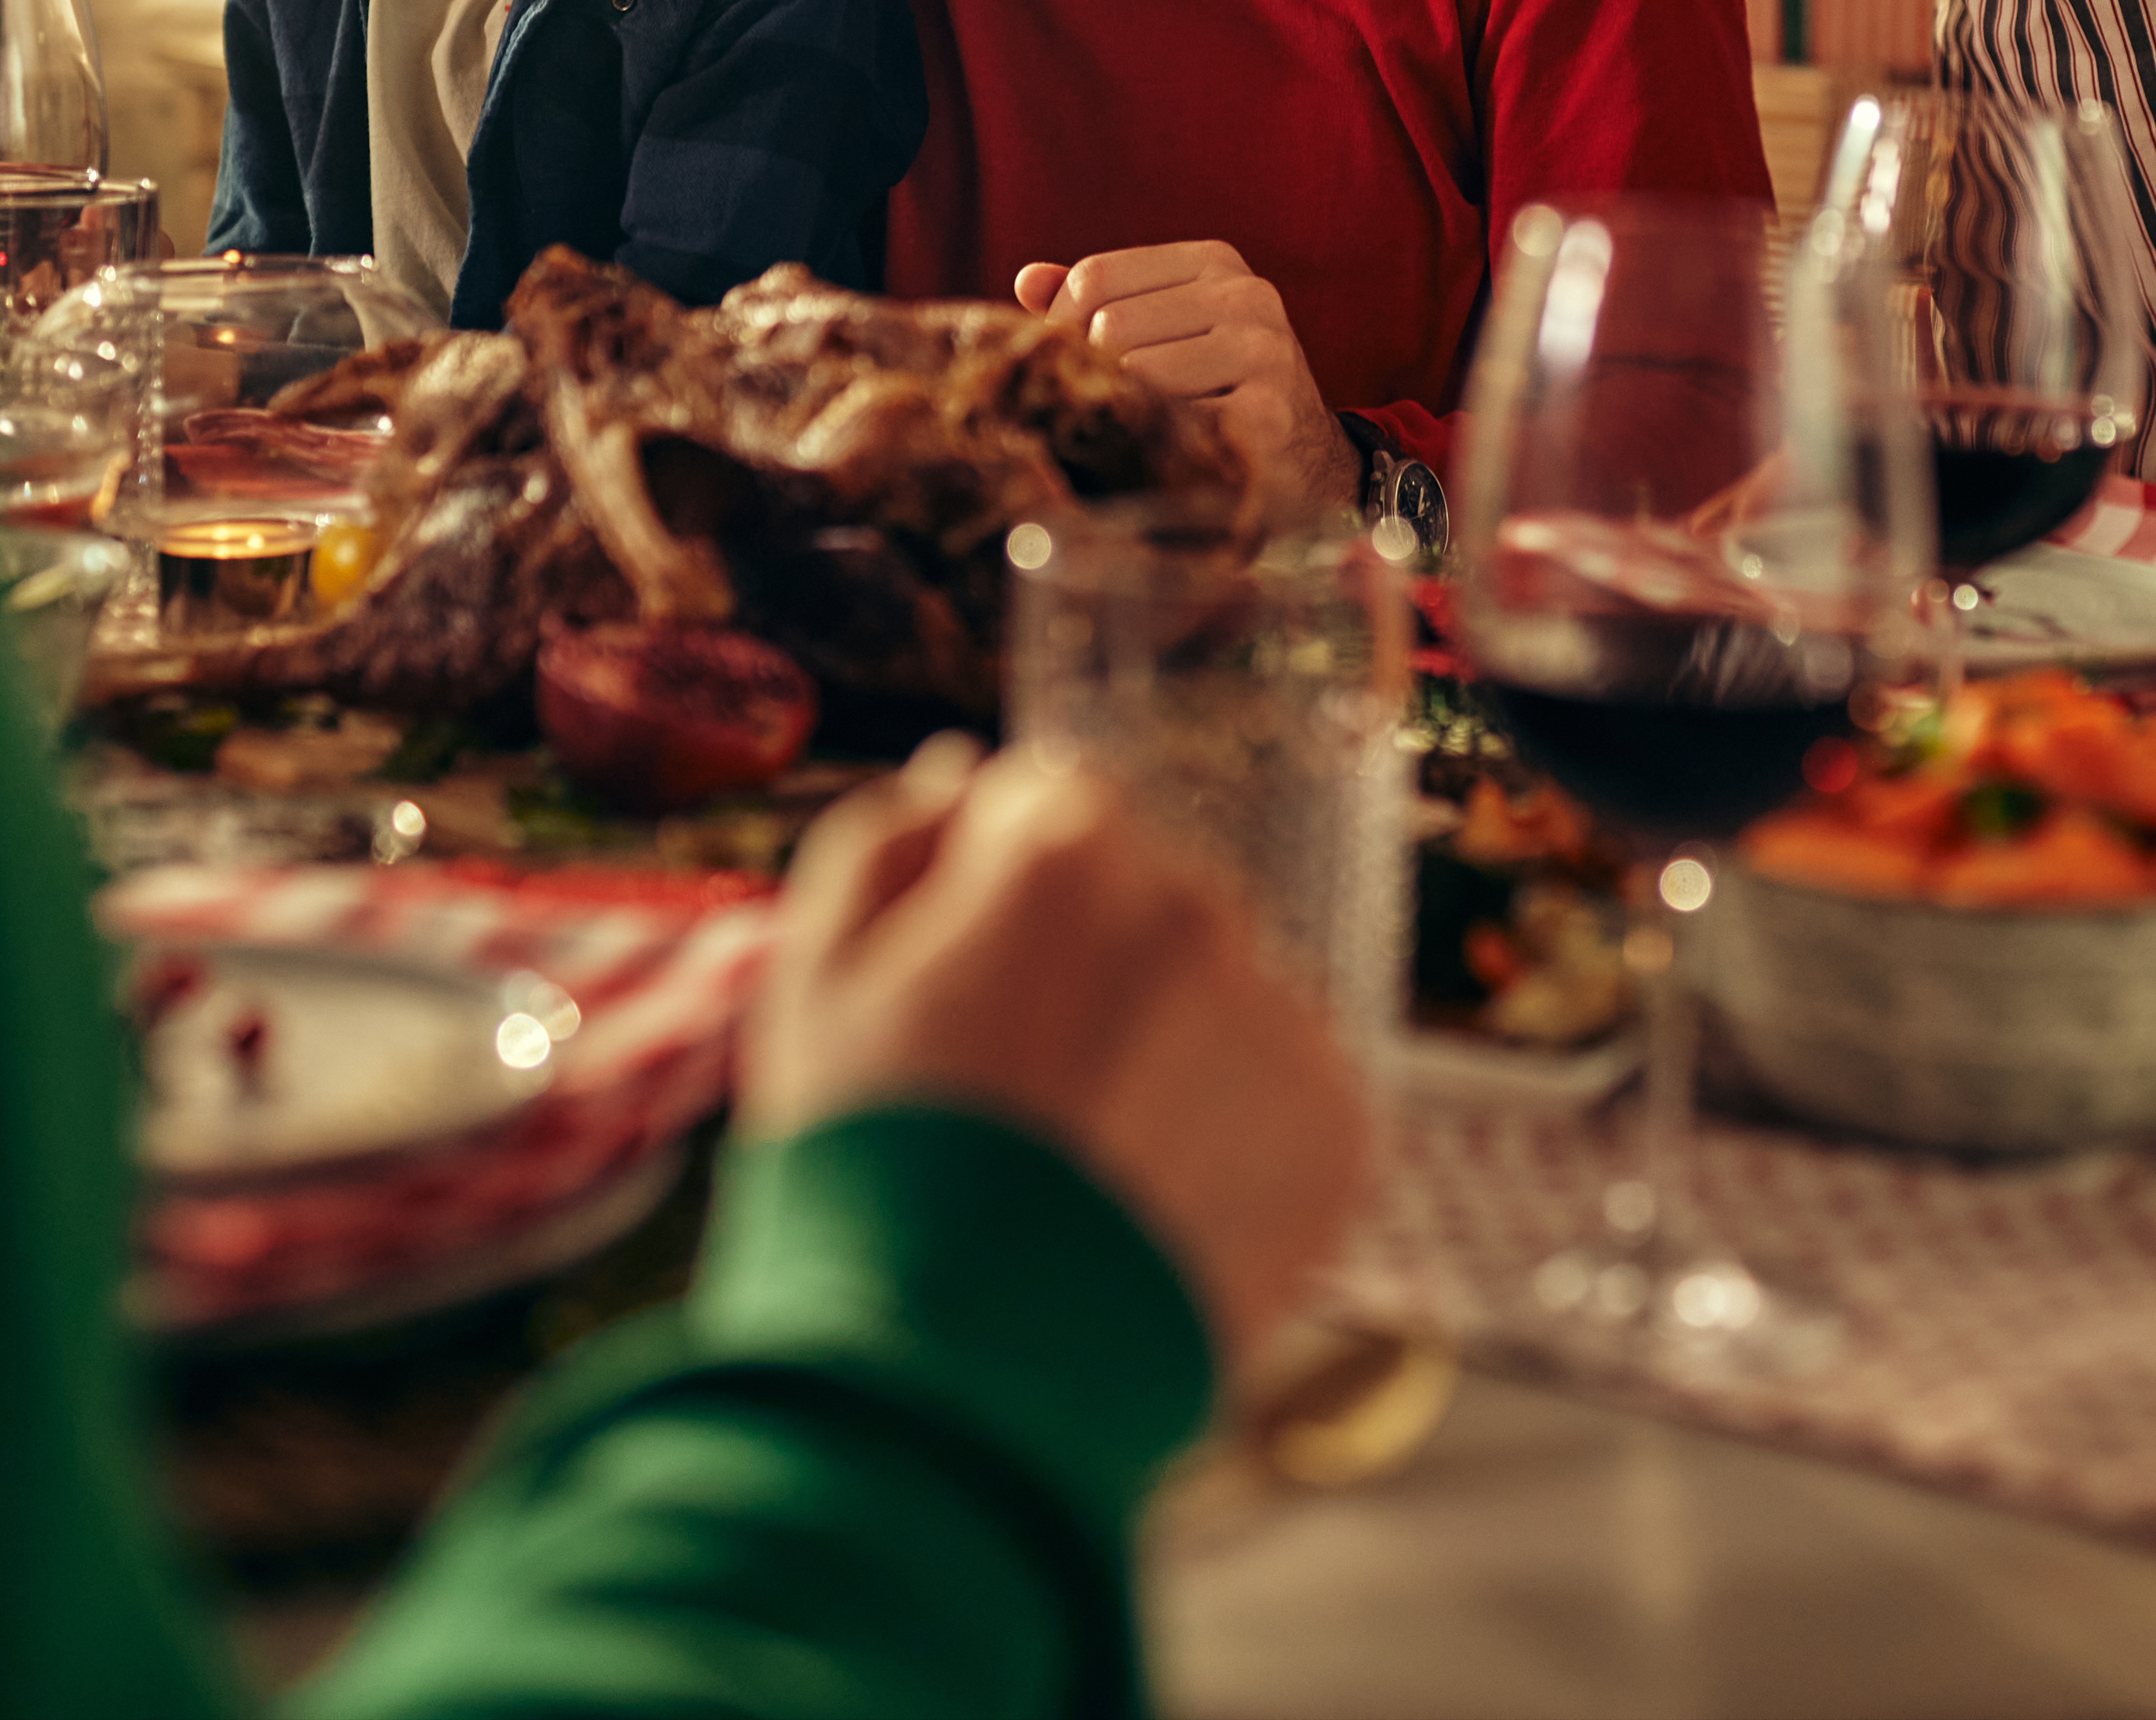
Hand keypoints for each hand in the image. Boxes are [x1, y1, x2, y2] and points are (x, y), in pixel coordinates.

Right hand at [742, 738, 1375, 1363]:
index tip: (970, 985)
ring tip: (1082, 1167)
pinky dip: (1230, 1140)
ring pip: (1222, 999)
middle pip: (1149, 900)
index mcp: (1067, 848)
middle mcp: (1200, 906)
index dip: (999, 898)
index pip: (1055, 811)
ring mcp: (1282, 1018)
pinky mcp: (1341, 1128)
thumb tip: (964, 776)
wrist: (957, 1379)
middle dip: (1090, 968)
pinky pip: (1284, 1097)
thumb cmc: (866, 1169)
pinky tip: (1148, 1208)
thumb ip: (887, 841)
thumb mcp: (813, 977)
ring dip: (1168, 1050)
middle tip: (1017, 1094)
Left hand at [1012, 243, 1362, 516]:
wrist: (1310, 465)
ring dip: (1126, 414)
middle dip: (1094, 375)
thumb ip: (1105, 302)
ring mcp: (1263, 351)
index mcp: (1215, 263)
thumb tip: (1028, 281)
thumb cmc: (1222, 391)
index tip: (1074, 368)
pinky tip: (1172, 454)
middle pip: (1109, 324)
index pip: (1095, 275)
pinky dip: (1156, 445)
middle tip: (1109, 412)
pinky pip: (1171, 423)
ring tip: (1144, 432)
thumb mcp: (1172, 330)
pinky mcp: (1267, 413)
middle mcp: (1247, 296)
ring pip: (1134, 372)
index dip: (1061, 326)